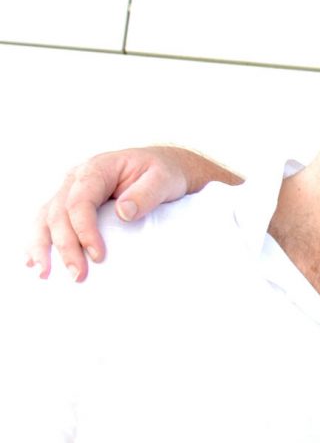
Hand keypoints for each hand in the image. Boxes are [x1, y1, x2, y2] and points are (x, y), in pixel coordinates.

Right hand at [24, 147, 235, 280]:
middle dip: (65, 246)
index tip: (98, 256)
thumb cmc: (161, 173)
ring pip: (45, 218)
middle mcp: (75, 179)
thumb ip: (145, 193)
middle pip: (59, 213)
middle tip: (78, 275)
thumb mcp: (163, 179)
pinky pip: (46, 222)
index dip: (85, 230)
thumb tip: (124, 212)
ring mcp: (68, 191)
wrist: (158, 168)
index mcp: (96, 169)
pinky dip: (38, 241)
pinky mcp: (68, 205)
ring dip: (41, 247)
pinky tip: (33, 262)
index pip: (80, 201)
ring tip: (44, 274)